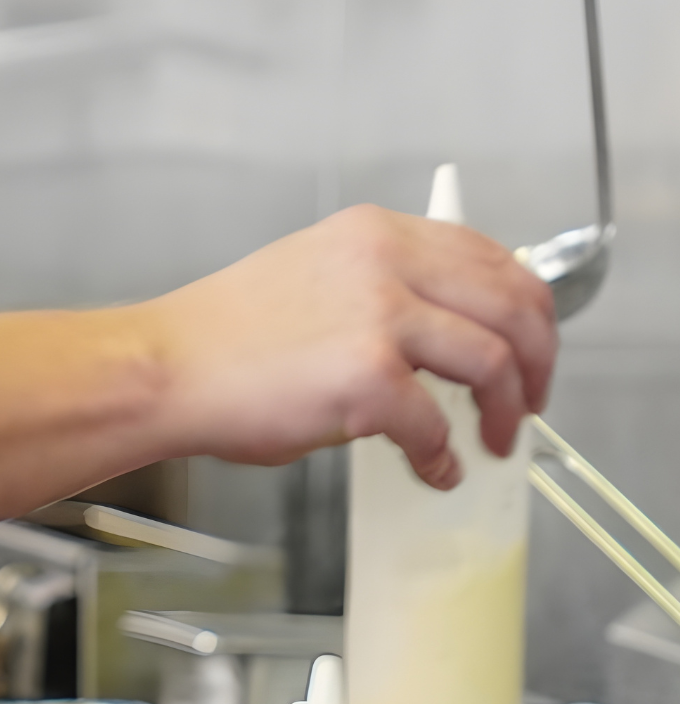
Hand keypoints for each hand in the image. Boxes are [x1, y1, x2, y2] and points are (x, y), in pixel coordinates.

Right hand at [137, 205, 556, 486]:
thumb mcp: (312, 281)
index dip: (522, 306)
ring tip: (496, 440)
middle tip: (530, 400)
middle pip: (514, 301)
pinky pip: (437, 424)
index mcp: (375, 234)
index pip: (488, 255)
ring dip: (507, 410)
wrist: (164, 368)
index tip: (526, 342)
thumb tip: (432, 351)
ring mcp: (383, 315)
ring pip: (497, 360)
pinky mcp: (370, 375)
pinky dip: (443, 455)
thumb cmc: (220, 340)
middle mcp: (388, 260)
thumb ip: (379, 295)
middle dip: (539, 359)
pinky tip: (433, 469)